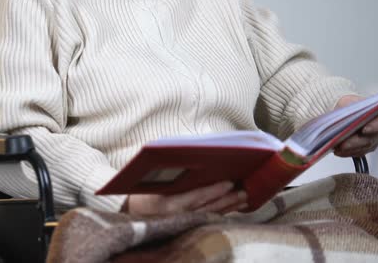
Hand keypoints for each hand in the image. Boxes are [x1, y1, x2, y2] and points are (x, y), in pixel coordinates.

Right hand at [122, 181, 247, 215]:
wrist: (133, 214)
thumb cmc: (144, 192)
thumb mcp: (153, 181)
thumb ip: (171, 170)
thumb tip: (190, 153)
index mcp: (170, 204)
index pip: (196, 197)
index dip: (213, 191)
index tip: (229, 183)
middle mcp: (180, 216)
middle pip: (209, 207)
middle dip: (228, 199)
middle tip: (244, 190)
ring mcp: (185, 222)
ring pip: (212, 213)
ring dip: (230, 206)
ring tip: (245, 197)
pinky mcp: (189, 224)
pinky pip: (210, 217)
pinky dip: (224, 212)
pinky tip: (236, 206)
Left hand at [333, 95, 377, 156]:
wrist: (345, 112)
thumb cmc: (350, 105)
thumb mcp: (348, 102)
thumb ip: (348, 108)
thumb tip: (341, 117)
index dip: (375, 125)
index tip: (364, 129)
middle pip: (371, 138)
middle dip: (355, 142)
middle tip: (343, 144)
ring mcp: (374, 139)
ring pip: (364, 147)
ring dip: (350, 149)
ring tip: (337, 148)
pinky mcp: (365, 147)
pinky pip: (358, 152)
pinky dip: (347, 153)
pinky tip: (338, 151)